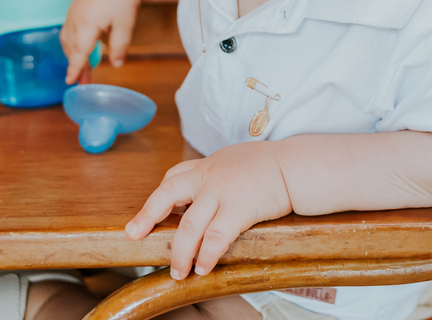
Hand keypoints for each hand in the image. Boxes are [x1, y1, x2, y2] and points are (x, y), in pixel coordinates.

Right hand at [60, 0, 142, 82]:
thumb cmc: (125, 0)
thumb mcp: (126, 25)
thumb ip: (120, 46)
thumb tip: (117, 65)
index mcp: (88, 23)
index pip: (79, 51)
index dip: (75, 67)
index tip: (70, 81)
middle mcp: (75, 18)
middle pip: (72, 48)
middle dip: (76, 66)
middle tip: (83, 82)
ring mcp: (72, 12)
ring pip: (67, 40)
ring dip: (73, 55)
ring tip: (82, 70)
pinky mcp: (73, 9)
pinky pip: (68, 30)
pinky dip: (72, 43)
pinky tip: (80, 50)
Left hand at [126, 142, 292, 279]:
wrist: (296, 166)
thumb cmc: (269, 166)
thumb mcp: (234, 161)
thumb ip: (215, 176)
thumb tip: (201, 197)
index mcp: (207, 165)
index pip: (173, 177)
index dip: (158, 199)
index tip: (147, 217)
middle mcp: (209, 176)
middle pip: (168, 194)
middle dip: (148, 216)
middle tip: (135, 234)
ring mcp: (222, 192)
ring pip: (189, 225)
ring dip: (180, 252)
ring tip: (179, 271)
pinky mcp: (239, 208)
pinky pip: (216, 238)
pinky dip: (206, 256)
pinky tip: (204, 267)